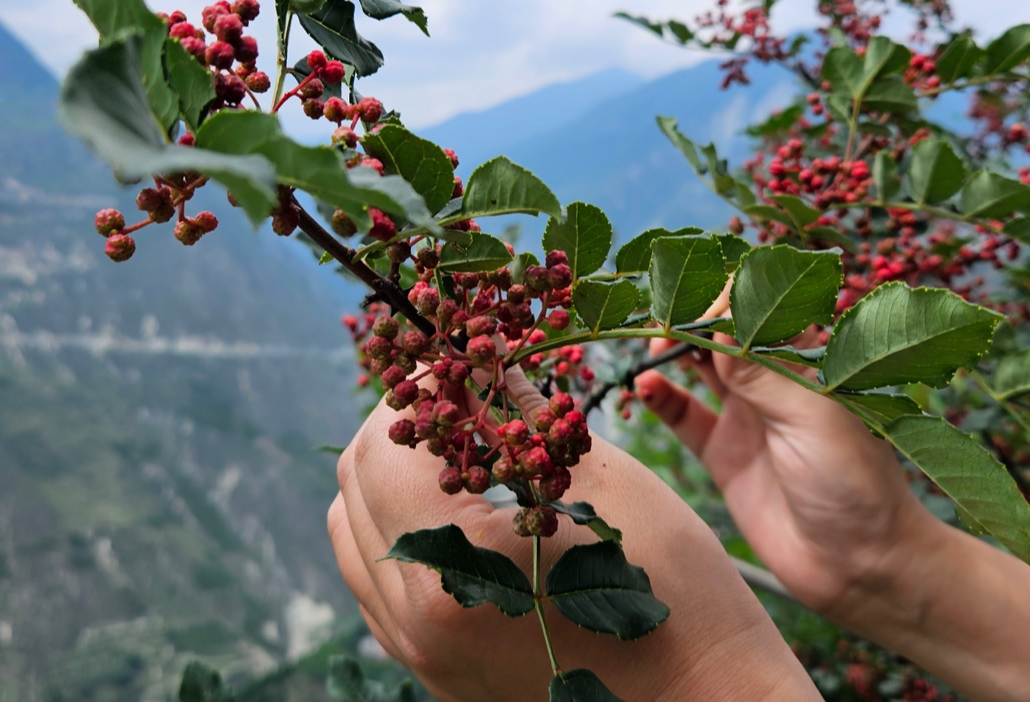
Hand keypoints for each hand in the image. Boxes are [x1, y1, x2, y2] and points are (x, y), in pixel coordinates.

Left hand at [328, 366, 818, 701]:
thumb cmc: (677, 593)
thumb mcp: (608, 483)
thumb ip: (529, 415)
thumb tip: (488, 358)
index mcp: (450, 565)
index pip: (379, 448)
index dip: (417, 391)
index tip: (461, 364)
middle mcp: (414, 618)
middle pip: (351, 489)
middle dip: (398, 431)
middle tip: (459, 400)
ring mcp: (420, 656)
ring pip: (354, 540)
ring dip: (391, 483)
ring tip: (458, 455)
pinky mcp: (437, 675)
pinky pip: (382, 591)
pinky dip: (404, 538)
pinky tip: (465, 517)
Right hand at [634, 320, 941, 624]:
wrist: (858, 564)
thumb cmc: (853, 481)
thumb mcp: (810, 417)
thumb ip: (759, 371)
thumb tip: (714, 322)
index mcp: (807, 359)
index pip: (760, 307)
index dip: (726, 300)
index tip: (698, 308)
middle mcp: (776, 380)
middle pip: (724, 331)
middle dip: (692, 318)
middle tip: (663, 323)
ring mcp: (748, 416)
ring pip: (698, 366)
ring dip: (672, 350)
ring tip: (650, 348)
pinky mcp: (724, 454)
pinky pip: (683, 415)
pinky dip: (661, 396)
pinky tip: (645, 387)